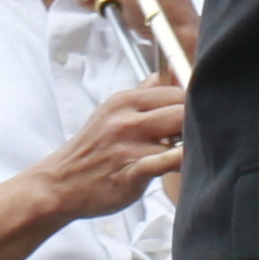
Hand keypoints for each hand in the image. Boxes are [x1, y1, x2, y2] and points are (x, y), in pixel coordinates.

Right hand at [32, 77, 189, 222]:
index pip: (174, 91)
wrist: (60, 183)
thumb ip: (141, 94)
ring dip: (189, 145)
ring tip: (187, 153)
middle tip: (196, 135)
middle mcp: (126, 120)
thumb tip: (162, 76)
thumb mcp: (111, 112)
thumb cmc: (91, 150)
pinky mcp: (131, 172)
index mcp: (123, 101)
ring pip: (179, 137)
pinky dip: (180, 162)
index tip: (198, 113)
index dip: (192, 103)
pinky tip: (186, 165)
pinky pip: (167, 162)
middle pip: (182, 110)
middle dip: (195, 122)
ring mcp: (129, 146)